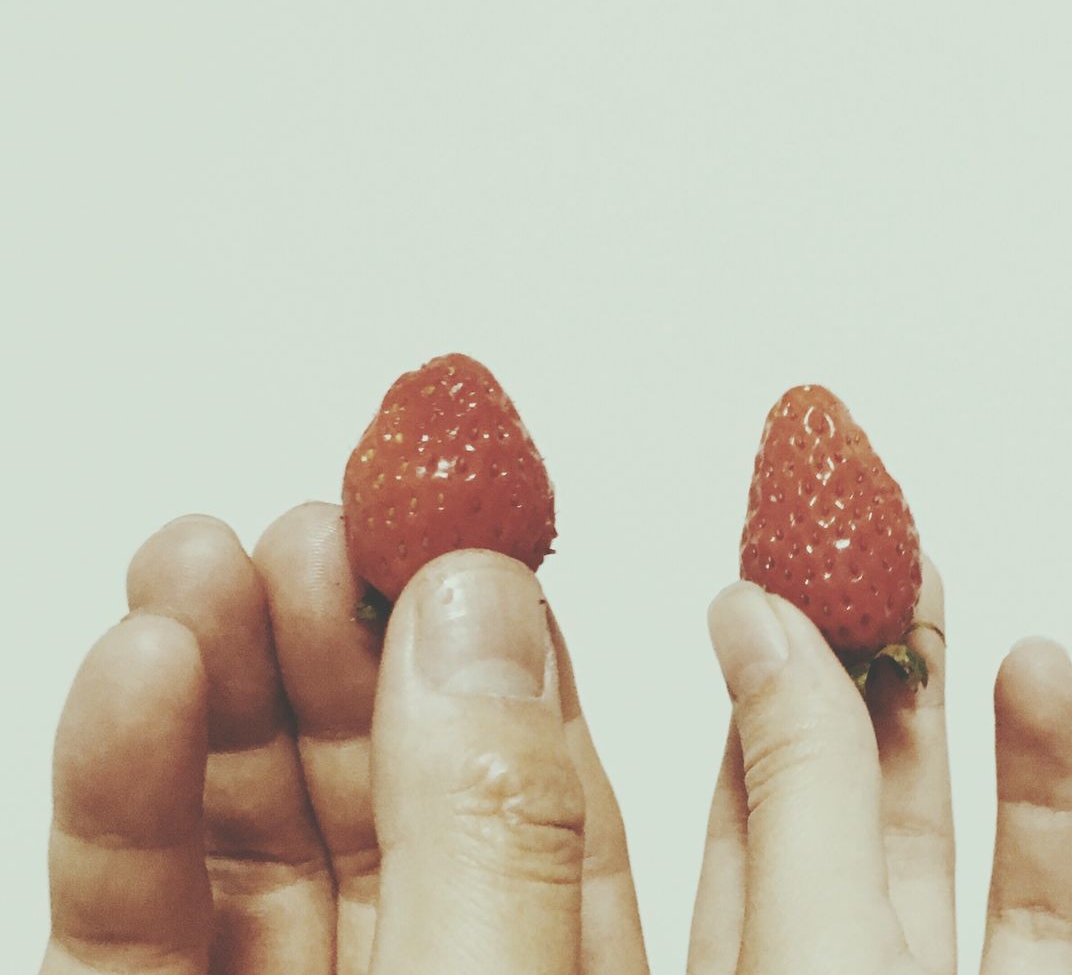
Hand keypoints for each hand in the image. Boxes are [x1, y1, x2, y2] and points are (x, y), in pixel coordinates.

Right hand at [41, 507, 648, 974]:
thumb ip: (500, 840)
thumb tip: (480, 612)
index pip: (573, 813)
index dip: (519, 659)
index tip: (469, 535)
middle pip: (397, 801)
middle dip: (346, 646)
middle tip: (323, 523)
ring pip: (259, 840)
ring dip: (224, 684)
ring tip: (203, 558)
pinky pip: (134, 929)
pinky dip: (118, 798)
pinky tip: (135, 668)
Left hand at [688, 559, 1071, 974]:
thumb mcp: (814, 951)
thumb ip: (796, 788)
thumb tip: (751, 617)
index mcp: (756, 964)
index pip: (749, 795)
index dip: (783, 671)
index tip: (803, 565)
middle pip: (880, 822)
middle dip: (906, 688)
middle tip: (913, 570)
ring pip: (1009, 898)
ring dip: (1041, 778)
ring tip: (1041, 658)